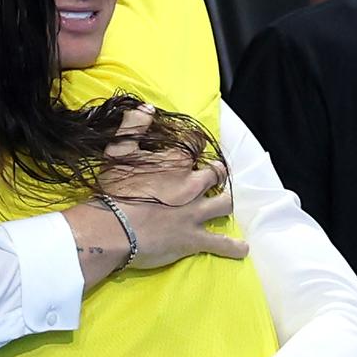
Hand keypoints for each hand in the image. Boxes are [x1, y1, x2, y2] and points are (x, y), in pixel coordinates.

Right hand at [101, 106, 248, 268]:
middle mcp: (192, 185)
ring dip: (227, 202)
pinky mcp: (194, 238)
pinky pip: (220, 243)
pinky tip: (243, 248)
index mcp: (176, 162)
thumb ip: (133, 126)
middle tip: (215, 173)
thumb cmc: (113, 190)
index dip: (197, 144)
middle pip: (216, 174)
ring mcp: (196, 213)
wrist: (113, 228)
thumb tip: (147, 108)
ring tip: (227, 203)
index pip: (195, 145)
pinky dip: (233, 246)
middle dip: (217, 172)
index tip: (196, 146)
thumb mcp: (118, 151)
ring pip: (224, 204)